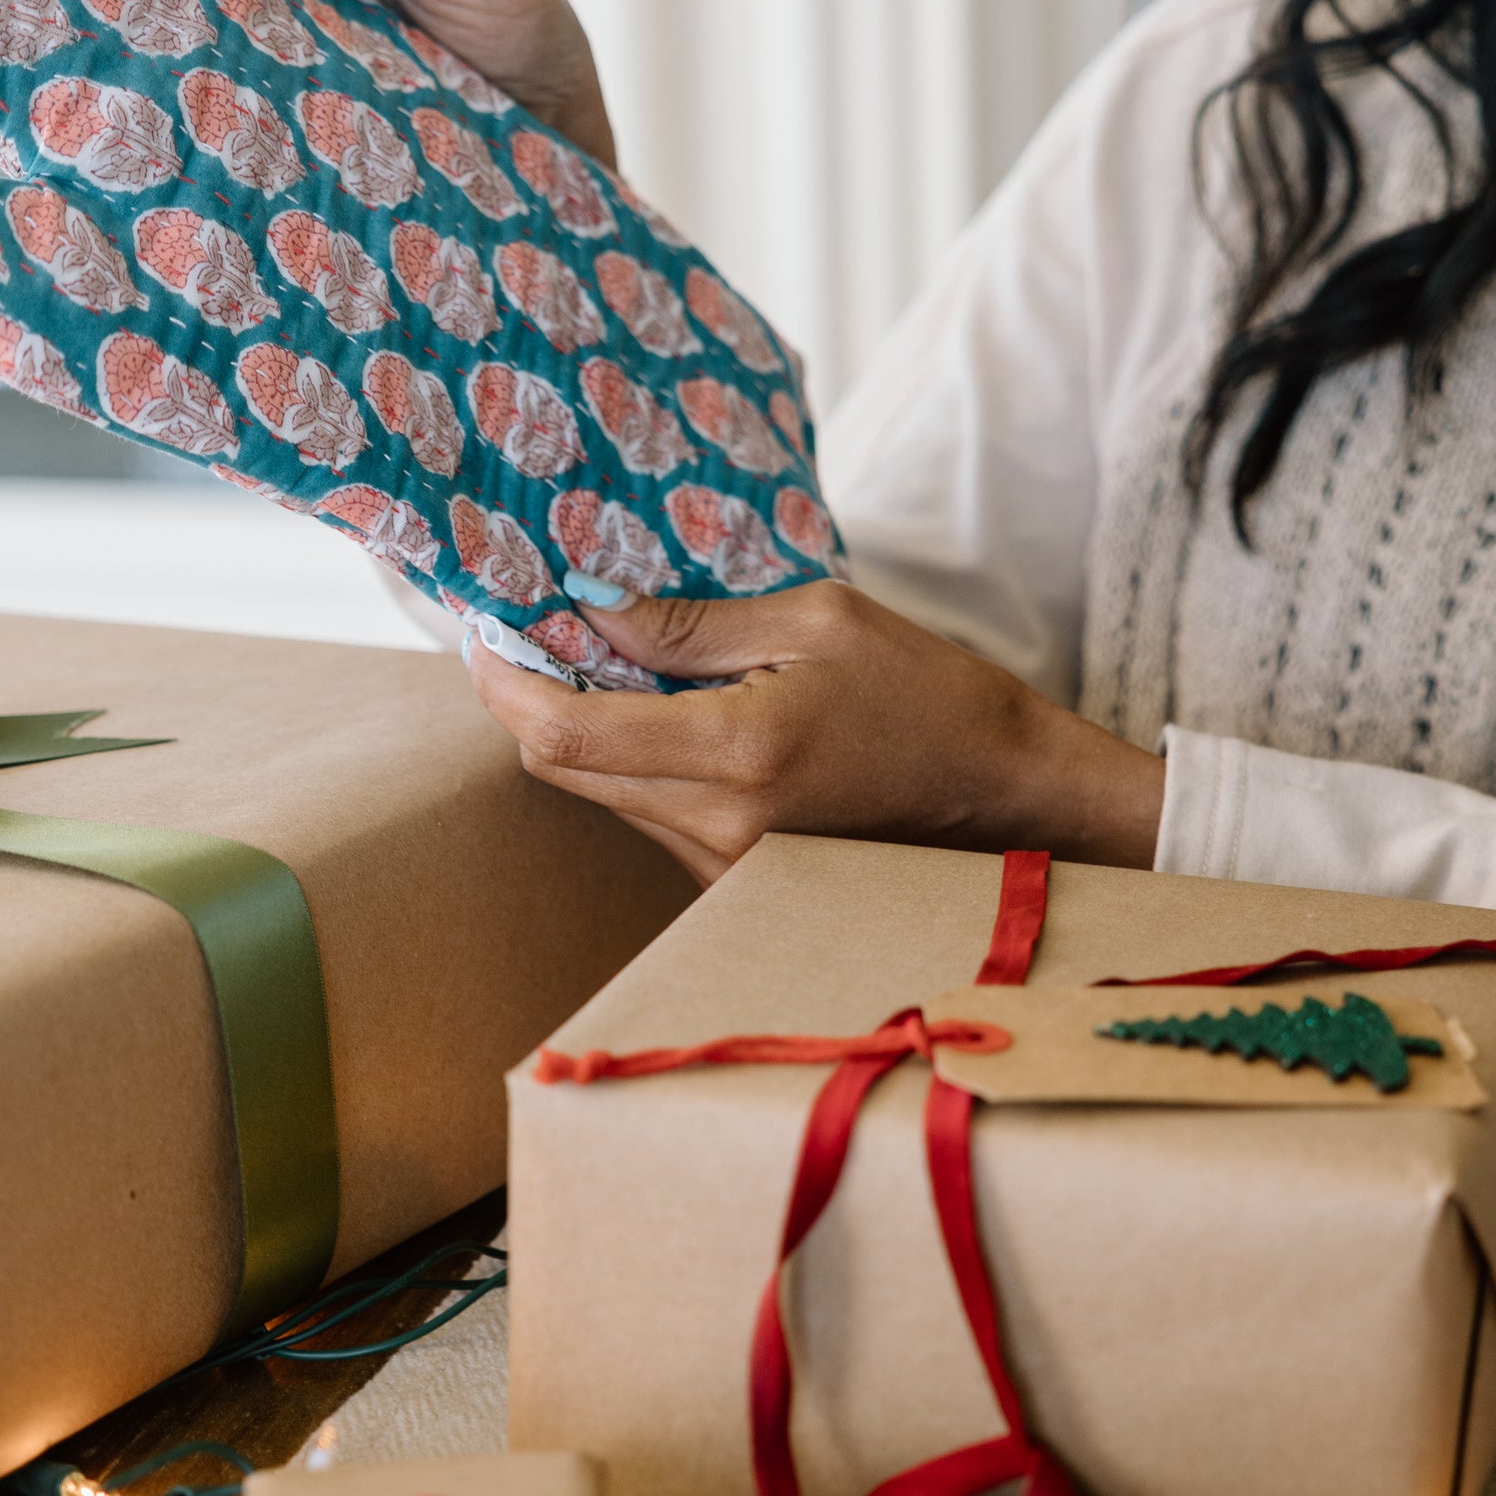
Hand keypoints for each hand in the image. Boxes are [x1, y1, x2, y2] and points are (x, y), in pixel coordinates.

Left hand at [466, 581, 1165, 885]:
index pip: (566, 734)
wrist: (1008, 798)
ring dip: (584, 732)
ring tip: (606, 661)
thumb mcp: (818, 620)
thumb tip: (589, 612)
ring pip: (603, 796)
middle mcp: (720, 827)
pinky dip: (633, 764)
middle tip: (530, 631)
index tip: (487, 633)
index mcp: (737, 755)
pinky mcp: (734, 883)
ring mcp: (725, 869)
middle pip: (566, 770)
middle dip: (532, 699)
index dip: (506, 682)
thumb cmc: (927, 694)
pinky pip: (649, 817)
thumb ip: (692, 625)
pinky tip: (661, 715)